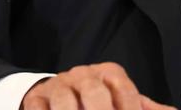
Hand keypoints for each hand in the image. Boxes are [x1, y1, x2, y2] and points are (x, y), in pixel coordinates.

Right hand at [20, 62, 175, 109]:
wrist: (54, 94)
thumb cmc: (93, 100)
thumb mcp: (120, 100)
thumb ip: (144, 108)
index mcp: (109, 74)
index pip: (124, 91)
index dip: (130, 108)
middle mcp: (85, 75)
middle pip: (95, 93)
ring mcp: (59, 85)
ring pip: (65, 100)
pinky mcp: (36, 98)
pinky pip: (38, 108)